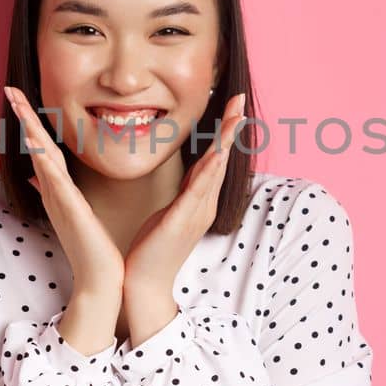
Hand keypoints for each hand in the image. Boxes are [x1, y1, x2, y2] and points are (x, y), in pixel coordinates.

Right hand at [3, 86, 125, 292]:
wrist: (100, 279)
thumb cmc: (90, 247)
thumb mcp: (72, 212)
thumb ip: (53, 192)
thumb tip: (35, 175)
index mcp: (58, 190)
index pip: (42, 148)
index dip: (31, 122)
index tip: (21, 97)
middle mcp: (54, 191)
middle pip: (36, 146)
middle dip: (24, 116)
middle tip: (10, 89)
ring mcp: (59, 200)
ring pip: (42, 157)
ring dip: (29, 130)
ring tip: (19, 105)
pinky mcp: (70, 210)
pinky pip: (54, 180)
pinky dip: (43, 161)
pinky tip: (36, 143)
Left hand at [122, 92, 247, 295]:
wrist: (145, 284)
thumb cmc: (153, 250)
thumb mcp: (169, 213)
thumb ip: (182, 194)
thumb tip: (190, 176)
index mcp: (200, 202)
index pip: (215, 161)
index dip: (224, 134)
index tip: (232, 107)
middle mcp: (204, 206)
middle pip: (221, 160)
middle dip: (231, 129)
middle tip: (240, 101)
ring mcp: (195, 214)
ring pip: (214, 171)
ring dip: (225, 143)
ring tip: (235, 118)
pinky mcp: (181, 222)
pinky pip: (197, 192)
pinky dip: (210, 171)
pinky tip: (217, 153)